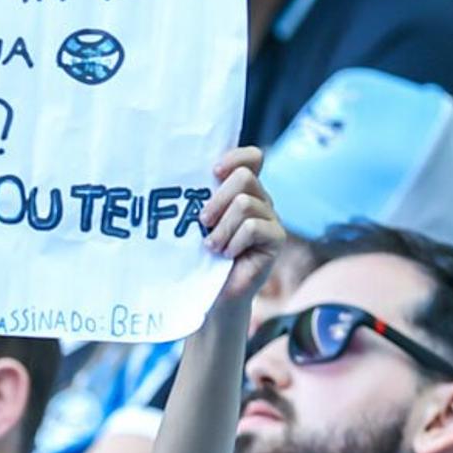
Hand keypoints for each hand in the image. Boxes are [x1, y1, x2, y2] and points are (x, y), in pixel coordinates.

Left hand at [202, 144, 280, 302]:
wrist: (213, 295)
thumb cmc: (199, 257)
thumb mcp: (195, 223)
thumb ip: (197, 199)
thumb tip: (176, 180)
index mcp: (241, 190)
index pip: (251, 157)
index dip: (235, 158)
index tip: (213, 172)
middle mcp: (260, 200)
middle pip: (244, 177)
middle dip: (217, 199)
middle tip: (202, 222)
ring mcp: (270, 218)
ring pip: (245, 203)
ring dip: (222, 227)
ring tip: (211, 246)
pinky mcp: (276, 238)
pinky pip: (253, 227)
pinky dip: (234, 242)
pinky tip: (226, 255)